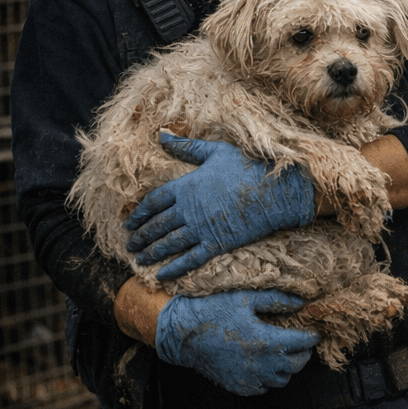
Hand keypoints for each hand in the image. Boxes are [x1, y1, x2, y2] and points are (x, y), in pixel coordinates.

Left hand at [125, 133, 314, 280]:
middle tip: (130, 244)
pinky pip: (191, 259)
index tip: (129, 223)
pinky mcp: (218, 243)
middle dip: (141, 236)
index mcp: (186, 186)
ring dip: (152, 252)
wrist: (278, 189)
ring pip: (169, 243)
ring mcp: (202, 228)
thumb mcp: (216, 151)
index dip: (139, 213)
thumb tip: (161, 133)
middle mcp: (189, 209)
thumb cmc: (249, 166)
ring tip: (140, 259)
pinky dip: (174, 268)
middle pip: (157, 225)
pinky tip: (162, 275)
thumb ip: (187, 146)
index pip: (154, 202)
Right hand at [154, 290, 318, 395]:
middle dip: (303, 353)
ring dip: (287, 368)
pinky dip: (268, 379)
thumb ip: (278, 300)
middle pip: (297, 365)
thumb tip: (303, 302)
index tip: (314, 331)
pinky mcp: (237, 386)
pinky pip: (263, 388)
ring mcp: (249, 378)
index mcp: (268, 342)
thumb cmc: (213, 311)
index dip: (312, 336)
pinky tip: (264, 365)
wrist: (181, 333)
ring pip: (282, 380)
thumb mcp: (247, 298)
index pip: (304, 343)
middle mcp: (262, 365)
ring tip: (283, 354)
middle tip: (301, 342)